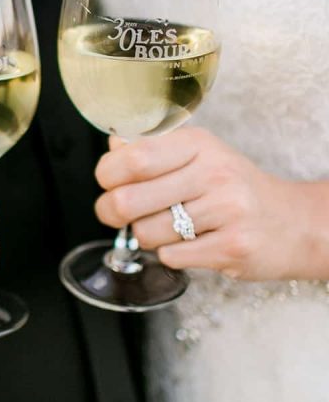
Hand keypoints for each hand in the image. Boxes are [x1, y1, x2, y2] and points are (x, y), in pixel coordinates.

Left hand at [93, 128, 328, 280]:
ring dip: (146, 236)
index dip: (107, 174)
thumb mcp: (197, 156)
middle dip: (111, 212)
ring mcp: (227, 211)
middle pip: (128, 199)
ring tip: (168, 228)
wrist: (295, 223)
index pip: (132, 157)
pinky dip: (170, 254)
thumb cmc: (232, 188)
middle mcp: (213, 173)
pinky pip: (171, 256)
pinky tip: (190, 244)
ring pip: (147, 233)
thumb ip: (152, 150)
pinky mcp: (234, 247)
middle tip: (116, 214)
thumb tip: (113, 146)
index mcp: (197, 144)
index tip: (107, 183)